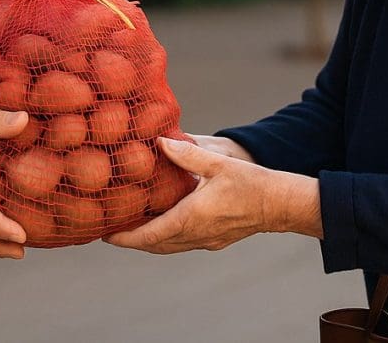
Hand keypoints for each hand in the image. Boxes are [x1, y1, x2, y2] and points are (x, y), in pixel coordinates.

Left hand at [104, 136, 320, 253]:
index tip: (106, 235)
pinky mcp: (215, 240)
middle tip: (111, 228)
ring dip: (148, 239)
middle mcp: (195, 235)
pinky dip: (165, 237)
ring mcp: (206, 241)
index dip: (125, 238)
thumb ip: (187, 154)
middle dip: (132, 240)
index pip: (149, 236)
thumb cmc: (251, 183)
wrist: (281, 205)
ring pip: (168, 246)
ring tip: (131, 225)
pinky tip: (162, 222)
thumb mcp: (218, 163)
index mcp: (191, 219)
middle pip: (154, 245)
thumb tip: (159, 141)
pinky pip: (182, 243)